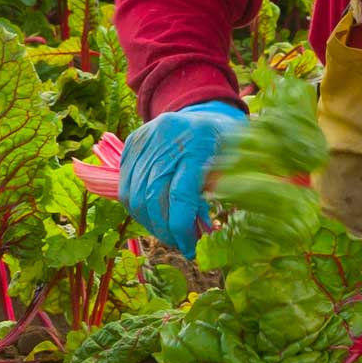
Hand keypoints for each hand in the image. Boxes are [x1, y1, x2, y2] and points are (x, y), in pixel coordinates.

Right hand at [118, 100, 246, 252]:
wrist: (205, 113)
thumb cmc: (226, 142)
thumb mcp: (236, 163)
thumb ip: (222, 193)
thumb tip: (203, 232)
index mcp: (197, 142)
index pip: (180, 195)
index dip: (181, 228)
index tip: (190, 249)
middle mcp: (166, 137)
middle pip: (152, 197)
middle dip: (163, 229)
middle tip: (179, 244)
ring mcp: (145, 138)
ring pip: (134, 194)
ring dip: (149, 222)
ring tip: (167, 233)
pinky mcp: (132, 143)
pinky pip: (125, 185)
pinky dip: (138, 208)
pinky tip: (154, 216)